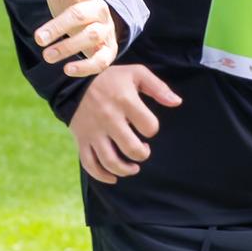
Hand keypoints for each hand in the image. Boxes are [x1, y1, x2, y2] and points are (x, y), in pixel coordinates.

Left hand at [27, 0, 121, 77]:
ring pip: (91, 36)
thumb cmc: (73, 2)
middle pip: (80, 15)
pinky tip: (67, 70)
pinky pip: (101, 60)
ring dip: (68, 47)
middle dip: (58, 26)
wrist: (98, 22)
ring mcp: (105, 30)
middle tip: (37, 38)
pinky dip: (86, 67)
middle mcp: (98, 9)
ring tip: (46, 56)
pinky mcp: (108, 51)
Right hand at [68, 63, 179, 182]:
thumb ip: (158, 87)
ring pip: (110, 161)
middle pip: (132, 149)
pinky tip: (113, 177)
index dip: (152, 130)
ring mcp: (93, 131)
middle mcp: (108, 118)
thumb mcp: (136, 73)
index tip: (147, 127)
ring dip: (125, 170)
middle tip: (143, 149)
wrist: (74, 81)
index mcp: (124, 100)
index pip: (149, 126)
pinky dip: (102, 175)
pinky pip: (89, 164)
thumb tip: (177, 102)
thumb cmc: (111, 78)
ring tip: (132, 168)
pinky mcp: (82, 139)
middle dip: (142, 154)